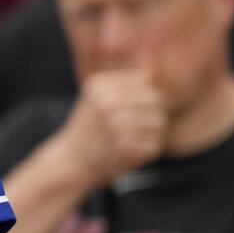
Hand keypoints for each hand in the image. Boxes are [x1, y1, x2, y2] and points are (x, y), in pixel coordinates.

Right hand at [53, 66, 167, 188]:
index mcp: (100, 86)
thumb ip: (124, 81)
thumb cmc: (90, 125)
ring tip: (135, 136)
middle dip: (153, 112)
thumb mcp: (97, 95)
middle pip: (155, 100)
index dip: (147, 96)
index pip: (145, 83)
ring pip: (160, 121)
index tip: (134, 108)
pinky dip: (149, 148)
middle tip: (138, 125)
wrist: (73, 160)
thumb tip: (153, 72)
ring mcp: (117, 126)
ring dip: (154, 131)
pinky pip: (156, 142)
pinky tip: (133, 150)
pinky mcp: (127, 148)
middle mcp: (107, 103)